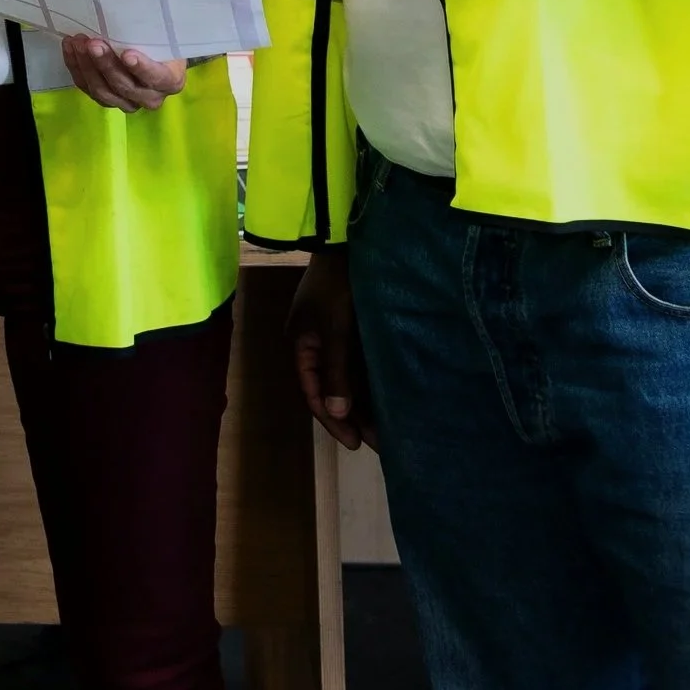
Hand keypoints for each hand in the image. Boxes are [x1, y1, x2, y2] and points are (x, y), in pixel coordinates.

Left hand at [59, 34, 187, 111]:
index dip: (142, 68)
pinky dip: (77, 68)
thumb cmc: (158, 36)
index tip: (127, 54)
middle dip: (106, 64)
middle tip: (92, 43)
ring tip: (77, 43)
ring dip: (87, 66)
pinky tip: (69, 47)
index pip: (157, 77)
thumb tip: (136, 5)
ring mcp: (127, 102)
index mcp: (170, 80)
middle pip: (125, 86)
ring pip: (103, 91)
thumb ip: (152, 28)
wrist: (152, 51)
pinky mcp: (106, 99)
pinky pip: (88, 88)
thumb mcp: (162, 31)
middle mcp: (150, 97)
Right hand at [291, 246, 373, 451]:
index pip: (314, 394)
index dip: (333, 420)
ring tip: (386, 429)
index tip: (354, 443)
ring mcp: (334, 339)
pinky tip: (388, 400)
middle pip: (332, 391)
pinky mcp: (351, 331)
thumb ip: (335, 371)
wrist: (345, 245)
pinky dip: (370, 384)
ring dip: (364, 403)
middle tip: (376, 443)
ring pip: (348, 381)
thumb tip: (337, 412)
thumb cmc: (334, 288)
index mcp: (301, 346)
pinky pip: (358, 366)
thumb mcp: (333, 329)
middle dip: (353, 417)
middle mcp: (315, 347)